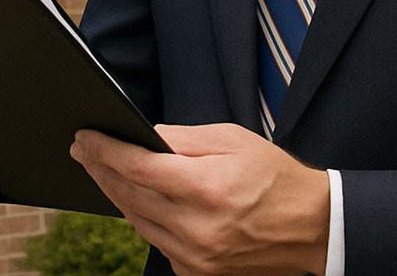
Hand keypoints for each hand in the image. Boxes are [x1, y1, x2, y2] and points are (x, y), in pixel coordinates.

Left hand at [70, 123, 329, 275]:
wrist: (313, 228)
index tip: (84, 137)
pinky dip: (143, 220)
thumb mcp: (233, 141)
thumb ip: (183, 138)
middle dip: (100, 169)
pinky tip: (136, 200)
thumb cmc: (274, 178)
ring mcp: (197, 257)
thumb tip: (144, 135)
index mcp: (206, 188)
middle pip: (129, 195)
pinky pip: (157, 243)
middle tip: (83, 150)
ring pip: (137, 221)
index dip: (104, 150)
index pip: (137, 167)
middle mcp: (198, 228)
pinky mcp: (199, 274)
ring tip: (103, 170)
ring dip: (116, 194)